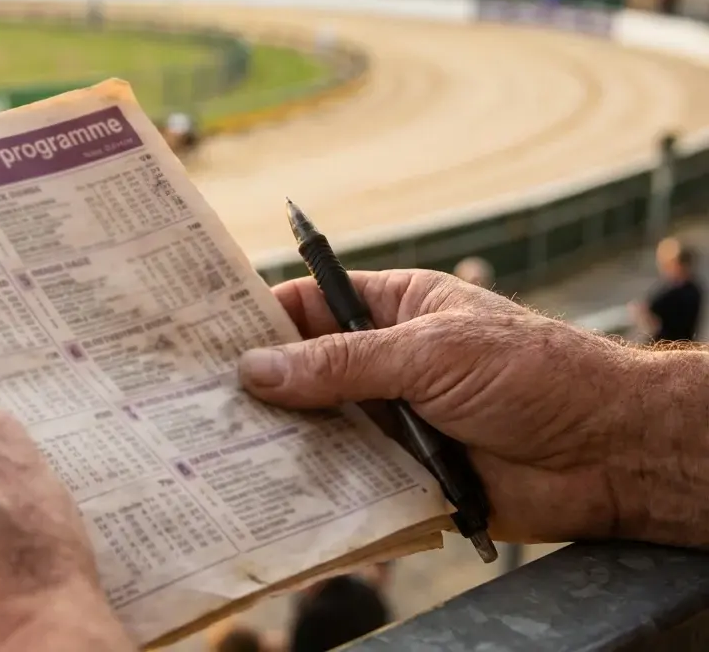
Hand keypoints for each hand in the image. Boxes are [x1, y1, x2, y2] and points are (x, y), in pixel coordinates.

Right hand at [238, 269, 696, 545]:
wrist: (609, 454)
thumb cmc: (533, 375)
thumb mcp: (428, 353)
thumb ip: (340, 364)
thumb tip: (255, 369)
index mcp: (393, 311)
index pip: (309, 305)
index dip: (257, 317)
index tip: (200, 334)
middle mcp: (384, 365)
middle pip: (303, 372)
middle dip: (257, 387)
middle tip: (192, 402)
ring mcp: (391, 423)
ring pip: (317, 431)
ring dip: (279, 443)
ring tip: (213, 453)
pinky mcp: (401, 477)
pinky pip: (344, 483)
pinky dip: (313, 491)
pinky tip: (269, 497)